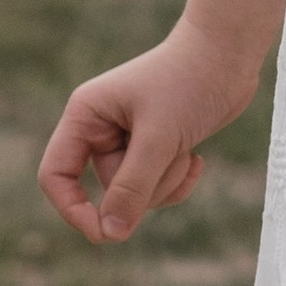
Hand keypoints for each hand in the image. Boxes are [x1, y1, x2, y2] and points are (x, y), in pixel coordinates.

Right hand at [37, 23, 254, 245]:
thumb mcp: (159, 138)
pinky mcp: (157, 147)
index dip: (72, 209)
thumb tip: (110, 234)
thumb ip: (132, 187)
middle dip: (144, 185)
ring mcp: (130, 138)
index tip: (104, 232)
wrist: (229, 52)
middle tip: (171, 155)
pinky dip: (178, 181)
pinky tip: (197, 159)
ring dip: (166, 182)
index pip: (55, 175)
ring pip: (136, 193)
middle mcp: (101, 128)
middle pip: (106, 188)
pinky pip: (157, 187)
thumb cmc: (190, 82)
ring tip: (185, 149)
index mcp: (86, 115)